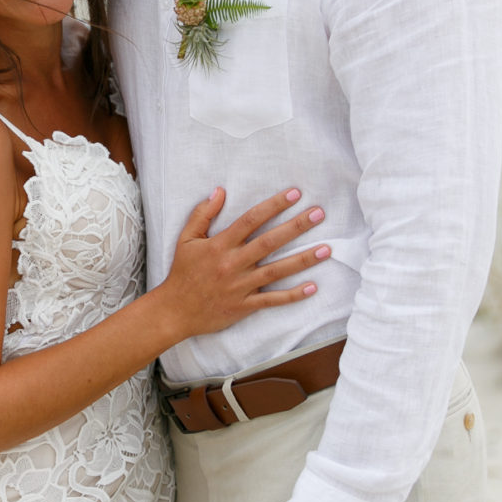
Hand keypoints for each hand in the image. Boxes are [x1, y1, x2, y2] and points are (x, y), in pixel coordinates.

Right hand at [161, 186, 329, 342]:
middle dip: (296, 227)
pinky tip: (313, 287)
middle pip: (269, 242)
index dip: (274, 205)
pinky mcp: (245, 306)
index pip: (251, 220)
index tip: (295, 194)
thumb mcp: (186, 239)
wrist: (175, 310)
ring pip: (277, 271)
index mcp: (220, 245)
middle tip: (319, 213)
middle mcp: (233, 264)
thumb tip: (220, 190)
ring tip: (326, 248)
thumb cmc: (182, 272)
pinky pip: (273, 300)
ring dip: (303, 259)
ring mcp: (241, 286)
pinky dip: (293, 295)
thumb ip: (203, 213)